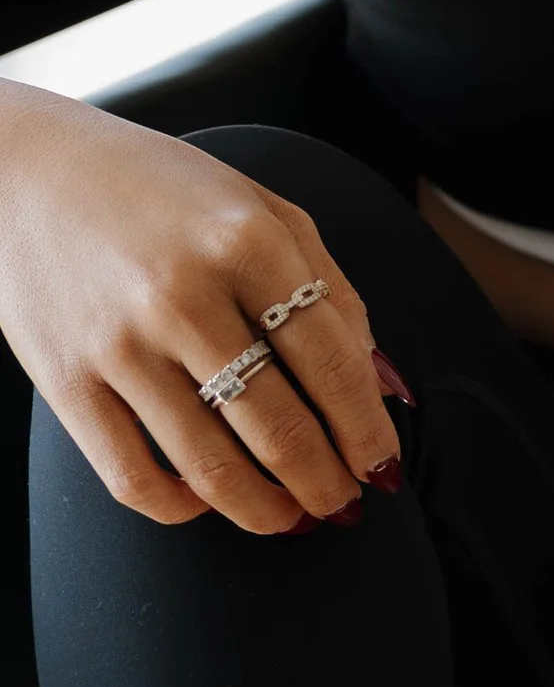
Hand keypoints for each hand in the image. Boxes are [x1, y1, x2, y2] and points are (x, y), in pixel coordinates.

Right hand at [0, 83, 400, 531]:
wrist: (21, 168)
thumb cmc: (160, 192)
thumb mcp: (261, 208)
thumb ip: (332, 290)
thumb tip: (384, 385)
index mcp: (246, 242)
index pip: (334, 367)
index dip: (368, 434)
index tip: (382, 467)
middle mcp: (183, 294)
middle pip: (282, 430)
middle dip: (327, 485)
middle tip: (343, 503)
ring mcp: (119, 342)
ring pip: (214, 469)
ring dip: (268, 512)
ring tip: (291, 517)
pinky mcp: (64, 379)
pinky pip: (134, 478)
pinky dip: (181, 508)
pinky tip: (206, 500)